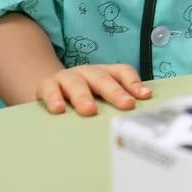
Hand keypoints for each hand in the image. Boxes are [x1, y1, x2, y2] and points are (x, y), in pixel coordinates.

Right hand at [37, 63, 151, 116]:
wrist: (50, 89)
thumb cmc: (84, 96)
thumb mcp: (102, 97)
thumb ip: (119, 103)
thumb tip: (142, 118)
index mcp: (105, 73)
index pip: (122, 72)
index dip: (134, 83)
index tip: (145, 96)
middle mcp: (88, 72)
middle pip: (103, 79)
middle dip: (115, 92)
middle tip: (126, 104)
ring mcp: (67, 77)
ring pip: (76, 83)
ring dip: (83, 96)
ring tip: (90, 110)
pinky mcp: (47, 85)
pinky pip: (49, 89)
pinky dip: (53, 98)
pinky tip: (58, 109)